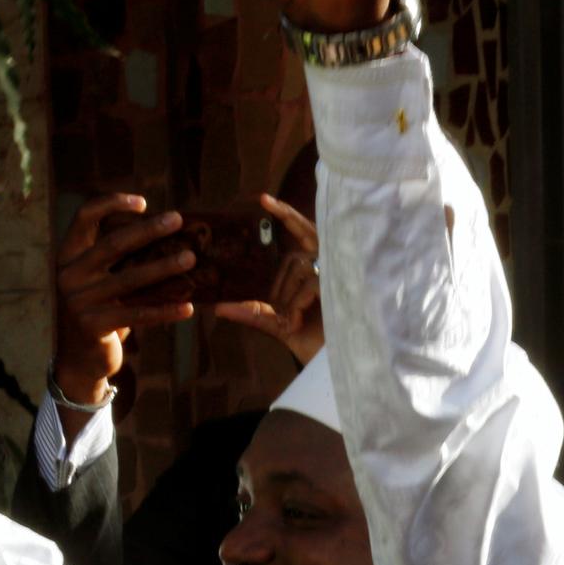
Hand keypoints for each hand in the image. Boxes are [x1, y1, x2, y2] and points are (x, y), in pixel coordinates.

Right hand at [56, 194, 195, 402]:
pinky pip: (137, 314)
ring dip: (164, 267)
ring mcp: (79, 301)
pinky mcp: (93, 326)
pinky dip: (164, 310)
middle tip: (178, 220)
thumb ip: (116, 261)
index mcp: (68, 256)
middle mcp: (69, 275)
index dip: (112, 203)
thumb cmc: (98, 311)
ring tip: (191, 259)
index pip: (84, 217)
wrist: (78, 360)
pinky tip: (188, 308)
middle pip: (113, 244)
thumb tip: (167, 235)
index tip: (144, 202)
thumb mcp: (98, 281)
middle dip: (148, 230)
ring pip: (129, 279)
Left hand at [214, 193, 323, 364]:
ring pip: (301, 269)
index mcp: (317, 269)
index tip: (263, 200)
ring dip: (290, 300)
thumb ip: (252, 312)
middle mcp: (330, 267)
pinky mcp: (344, 284)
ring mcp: (339, 274)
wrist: (331, 365)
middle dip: (282, 287)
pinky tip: (296, 322)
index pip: (302, 232)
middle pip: (296, 258)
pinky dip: (297, 305)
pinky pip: (310, 284)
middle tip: (282, 314)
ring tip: (293, 322)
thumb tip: (218, 307)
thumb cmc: (311, 342)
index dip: (287, 215)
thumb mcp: (276, 325)